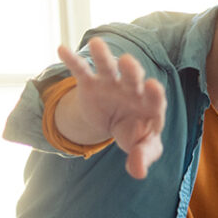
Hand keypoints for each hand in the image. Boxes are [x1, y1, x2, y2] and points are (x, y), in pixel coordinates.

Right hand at [56, 38, 165, 178]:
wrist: (115, 123)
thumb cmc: (136, 134)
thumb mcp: (142, 148)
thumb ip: (143, 156)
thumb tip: (138, 172)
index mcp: (150, 105)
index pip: (155, 99)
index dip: (154, 93)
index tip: (152, 86)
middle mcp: (132, 90)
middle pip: (133, 78)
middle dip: (132, 70)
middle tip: (127, 62)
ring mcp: (111, 84)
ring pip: (108, 67)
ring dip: (103, 56)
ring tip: (96, 44)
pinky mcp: (91, 84)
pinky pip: (81, 70)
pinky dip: (72, 60)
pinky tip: (61, 49)